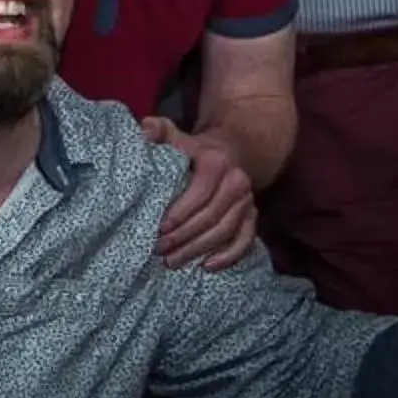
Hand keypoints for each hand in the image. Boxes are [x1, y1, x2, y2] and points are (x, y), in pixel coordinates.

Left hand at [145, 121, 259, 268]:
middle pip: (211, 217)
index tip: (159, 228)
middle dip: (184, 237)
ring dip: (199, 250)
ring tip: (173, 261)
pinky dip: (228, 256)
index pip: (199, 193)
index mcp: (216, 162)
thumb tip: (145, 130)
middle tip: (159, 250)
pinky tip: (206, 266)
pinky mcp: (253, 215)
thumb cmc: (192, 148)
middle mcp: (237, 181)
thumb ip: (159, 131)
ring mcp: (247, 200)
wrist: (228, 151)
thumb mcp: (175, 135)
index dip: (179, 213)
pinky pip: (245, 240)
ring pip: (225, 231)